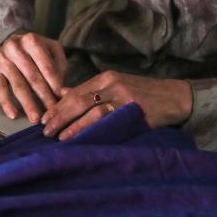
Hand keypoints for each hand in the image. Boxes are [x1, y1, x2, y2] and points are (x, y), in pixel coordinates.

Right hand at [0, 31, 67, 123]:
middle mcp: (15, 48)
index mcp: (31, 40)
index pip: (46, 65)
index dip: (54, 82)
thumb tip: (60, 87)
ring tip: (35, 118)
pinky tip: (13, 114)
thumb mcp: (51, 48)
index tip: (60, 96)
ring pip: (18, 85)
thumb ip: (59, 63)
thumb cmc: (35, 48)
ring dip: (28, 104)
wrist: (11, 40)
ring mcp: (3, 60)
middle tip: (51, 111)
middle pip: (32, 77)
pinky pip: (0, 89)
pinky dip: (6, 103)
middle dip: (44, 96)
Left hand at [41, 71, 192, 139]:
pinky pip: (109, 122)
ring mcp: (123, 97)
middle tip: (44, 129)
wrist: (173, 97)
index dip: (58, 105)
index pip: (75, 91)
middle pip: (79, 100)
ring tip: (58, 137)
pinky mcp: (133, 111)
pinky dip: (94, 130)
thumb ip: (90, 91)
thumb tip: (62, 93)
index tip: (43, 118)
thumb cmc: (141, 93)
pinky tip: (84, 139)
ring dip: (73, 125)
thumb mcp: (115, 86)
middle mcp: (112, 84)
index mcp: (106, 77)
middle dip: (59, 115)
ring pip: (92, 111)